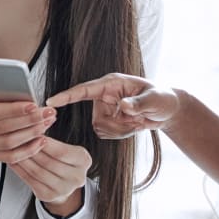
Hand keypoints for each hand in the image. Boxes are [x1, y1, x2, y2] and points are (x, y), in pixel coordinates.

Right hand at [0, 70, 55, 163]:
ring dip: (31, 135)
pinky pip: (8, 157)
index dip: (13, 109)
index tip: (32, 104)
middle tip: (47, 113)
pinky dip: (26, 151)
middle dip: (29, 121)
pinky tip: (39, 141)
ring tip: (46, 123)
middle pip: (3, 129)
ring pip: (8, 144)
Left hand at [11, 137, 90, 210]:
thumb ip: (54, 143)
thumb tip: (34, 129)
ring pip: (37, 171)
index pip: (61, 152)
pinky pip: (30, 181)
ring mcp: (63, 189)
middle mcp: (76, 177)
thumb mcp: (67, 149)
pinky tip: (13, 161)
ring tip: (13, 149)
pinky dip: (19, 170)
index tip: (31, 133)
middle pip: (48, 162)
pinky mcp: (49, 195)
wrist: (65, 183)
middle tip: (18, 139)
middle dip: (31, 150)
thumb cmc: (64, 161)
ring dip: (23, 159)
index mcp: (84, 161)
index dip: (45, 143)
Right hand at [45, 73, 179, 138]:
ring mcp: (105, 109)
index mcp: (112, 84)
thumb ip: (138, 104)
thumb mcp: (154, 100)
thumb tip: (123, 106)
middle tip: (137, 121)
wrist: (167, 110)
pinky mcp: (108, 120)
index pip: (84, 90)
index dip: (67, 96)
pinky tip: (133, 126)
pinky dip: (121, 134)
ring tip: (136, 121)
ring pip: (100, 128)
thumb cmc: (162, 98)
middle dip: (117, 125)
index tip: (51, 101)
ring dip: (120, 130)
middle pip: (96, 118)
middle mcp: (105, 96)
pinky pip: (106, 134)